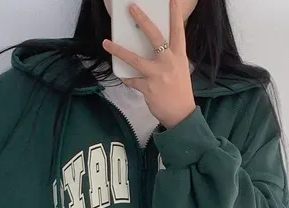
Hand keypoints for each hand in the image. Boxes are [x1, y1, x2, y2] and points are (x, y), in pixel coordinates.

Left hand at [102, 0, 195, 128]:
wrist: (181, 115)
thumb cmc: (180, 92)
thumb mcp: (180, 70)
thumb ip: (169, 57)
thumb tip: (154, 48)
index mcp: (179, 56)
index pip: (178, 30)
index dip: (174, 13)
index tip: (170, 0)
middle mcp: (168, 62)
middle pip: (155, 37)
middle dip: (143, 20)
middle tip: (132, 8)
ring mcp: (157, 75)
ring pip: (135, 59)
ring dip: (119, 50)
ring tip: (106, 43)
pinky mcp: (148, 88)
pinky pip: (132, 80)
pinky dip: (126, 78)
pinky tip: (121, 75)